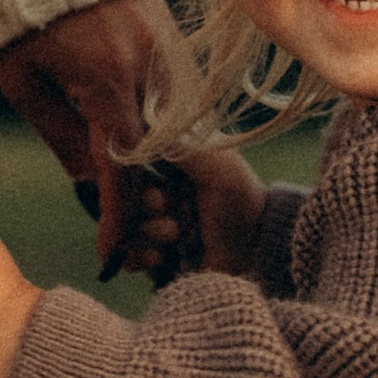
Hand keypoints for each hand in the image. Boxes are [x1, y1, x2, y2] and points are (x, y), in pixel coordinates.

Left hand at [0, 0, 177, 269]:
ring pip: (175, 123)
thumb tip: (95, 185)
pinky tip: (137, 135)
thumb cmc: (15, 12)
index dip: (118, 218)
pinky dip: (161, 121)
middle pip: (161, 151)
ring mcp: (168, 43)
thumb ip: (63, 136)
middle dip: (147, 194)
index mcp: (108, 79)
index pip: (125, 169)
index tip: (109, 254)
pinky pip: (176, 91)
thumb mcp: (23, 83)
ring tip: (129, 184)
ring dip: (156, 158)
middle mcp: (150, 62)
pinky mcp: (171, 28)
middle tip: (124, 225)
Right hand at [107, 147, 268, 280]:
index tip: (158, 181)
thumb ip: (182, 148)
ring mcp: (154, 224)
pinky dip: (139, 256)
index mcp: (173, 166)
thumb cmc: (242, 205)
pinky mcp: (152, 254)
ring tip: (174, 234)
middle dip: (144, 203)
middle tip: (165, 207)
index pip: (135, 161)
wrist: (255, 256)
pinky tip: (161, 256)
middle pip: (124, 194)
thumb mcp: (218, 170)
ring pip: (123, 225)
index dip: (137, 172)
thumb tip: (146, 121)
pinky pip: (126, 254)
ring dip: (146, 232)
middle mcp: (160, 192)